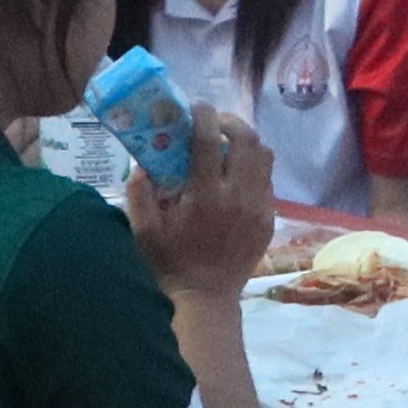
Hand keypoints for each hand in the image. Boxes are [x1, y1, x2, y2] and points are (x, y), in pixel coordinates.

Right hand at [137, 91, 276, 294]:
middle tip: (214, 124)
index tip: (196, 107)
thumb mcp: (142, 230)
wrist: (205, 299)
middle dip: (230, 122)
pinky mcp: (268, 220)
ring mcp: (258, 208)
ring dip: (246, 143)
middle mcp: (238, 197)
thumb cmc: (169, 263)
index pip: (209, 140)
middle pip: (247, 140)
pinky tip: (234, 177)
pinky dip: (253, 169)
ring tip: (227, 146)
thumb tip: (143, 161)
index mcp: (205, 196)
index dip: (203, 115)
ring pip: (264, 157)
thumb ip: (139, 192)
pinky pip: (268, 181)